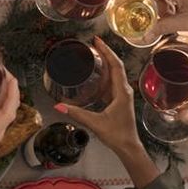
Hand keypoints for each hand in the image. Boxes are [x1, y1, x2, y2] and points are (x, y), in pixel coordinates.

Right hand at [55, 37, 137, 153]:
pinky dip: (104, 75)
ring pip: (114, 74)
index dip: (107, 52)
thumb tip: (59, 106)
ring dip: (105, 63)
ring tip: (93, 54)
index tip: (98, 41)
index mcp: (122, 92)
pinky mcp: (118, 100)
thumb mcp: (95, 123)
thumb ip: (76, 113)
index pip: (116, 66)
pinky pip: (111, 83)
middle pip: (116, 66)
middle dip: (105, 53)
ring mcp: (122, 95)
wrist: (128, 147)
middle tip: (93, 43)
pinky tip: (95, 75)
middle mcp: (124, 91)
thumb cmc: (117, 135)